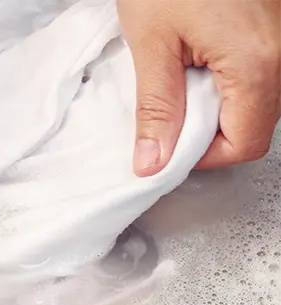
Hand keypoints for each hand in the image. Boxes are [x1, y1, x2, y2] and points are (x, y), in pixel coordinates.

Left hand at [118, 0, 280, 175]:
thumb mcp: (151, 44)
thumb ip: (156, 108)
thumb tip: (153, 161)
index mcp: (258, 62)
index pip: (244, 143)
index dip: (203, 156)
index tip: (169, 146)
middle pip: (255, 124)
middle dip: (209, 130)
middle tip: (169, 109)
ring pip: (258, 101)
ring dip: (217, 105)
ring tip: (181, 77)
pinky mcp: (275, 28)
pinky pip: (260, 73)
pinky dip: (228, 80)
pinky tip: (198, 60)